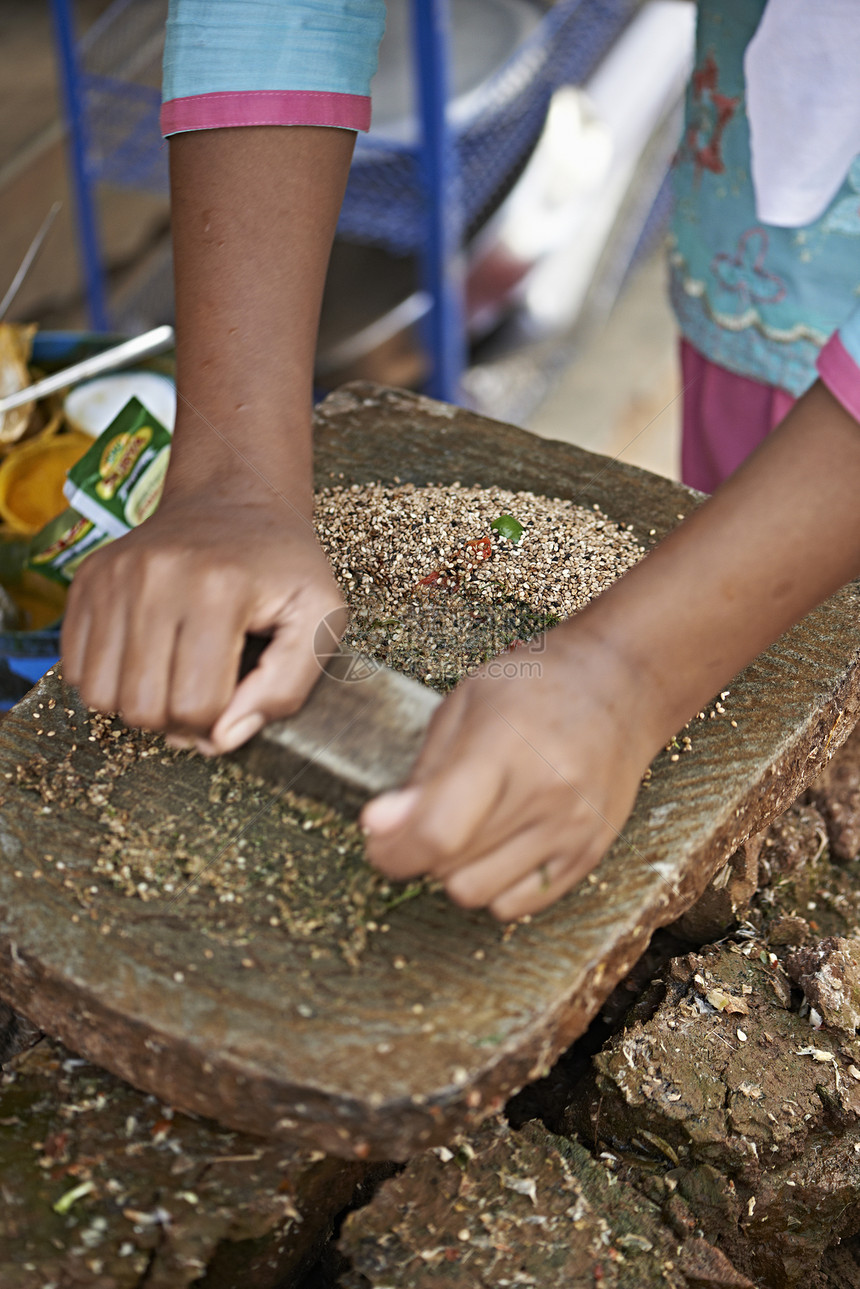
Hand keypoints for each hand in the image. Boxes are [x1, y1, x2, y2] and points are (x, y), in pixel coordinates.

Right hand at [61, 493, 343, 752]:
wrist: (234, 500)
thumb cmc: (283, 566)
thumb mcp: (320, 620)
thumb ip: (287, 687)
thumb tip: (222, 738)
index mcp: (219, 589)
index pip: (197, 706)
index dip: (219, 725)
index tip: (235, 700)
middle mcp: (156, 577)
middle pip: (143, 708)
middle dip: (177, 722)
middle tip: (203, 692)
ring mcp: (113, 575)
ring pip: (100, 696)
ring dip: (138, 705)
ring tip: (173, 677)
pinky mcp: (86, 579)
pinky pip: (75, 669)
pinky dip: (108, 681)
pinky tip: (146, 659)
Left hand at [361, 619, 659, 920]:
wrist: (620, 685)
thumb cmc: (535, 684)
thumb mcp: (465, 704)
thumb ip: (422, 772)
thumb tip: (379, 827)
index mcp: (506, 747)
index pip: (438, 832)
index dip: (393, 849)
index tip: (378, 835)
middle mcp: (547, 795)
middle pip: (453, 869)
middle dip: (419, 851)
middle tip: (424, 817)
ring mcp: (574, 829)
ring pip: (481, 895)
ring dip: (455, 871)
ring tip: (465, 828)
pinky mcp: (591, 853)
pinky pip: (518, 906)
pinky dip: (493, 885)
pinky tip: (497, 844)